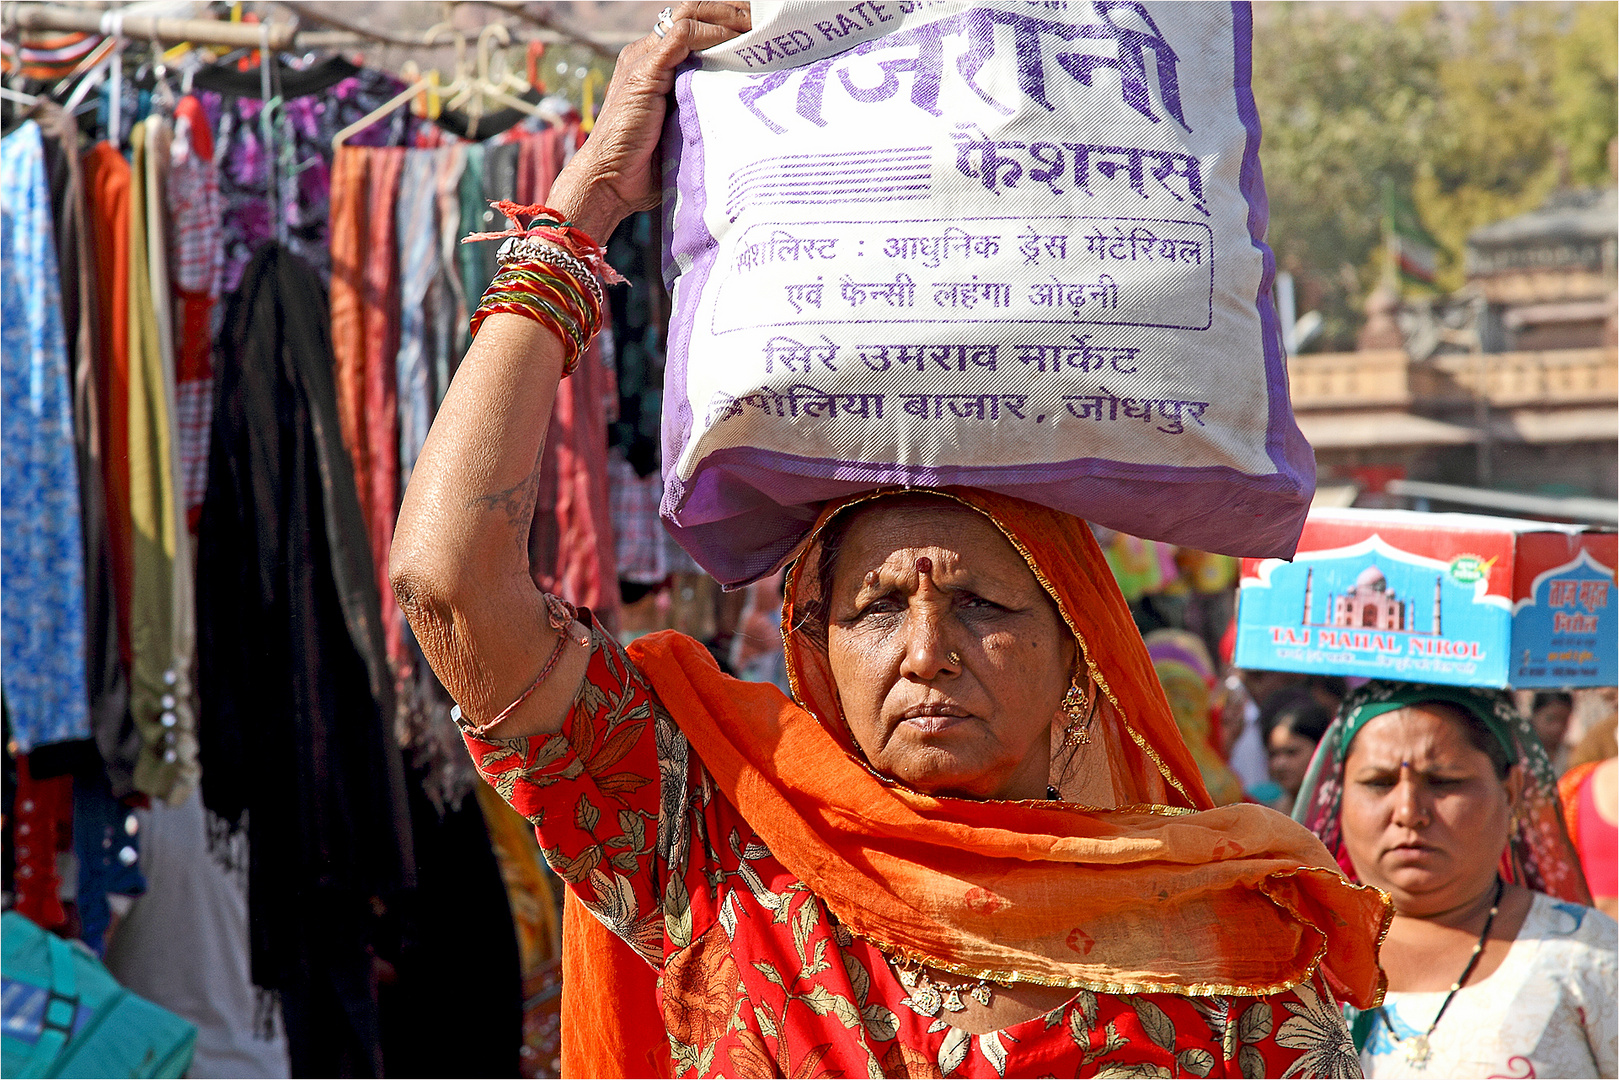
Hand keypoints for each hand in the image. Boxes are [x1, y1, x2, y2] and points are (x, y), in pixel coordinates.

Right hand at [549, 2, 750, 238]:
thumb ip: (700, 113)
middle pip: (694, 13)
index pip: (694, 28)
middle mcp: (645, 55)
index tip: (762, 35)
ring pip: (689, 15)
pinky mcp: (644, 72)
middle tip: (766, 23)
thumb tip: (740, 113)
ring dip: (727, 17)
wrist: (608, 182)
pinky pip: (683, 35)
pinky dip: (713, 34)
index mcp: (653, 66)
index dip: (728, 25)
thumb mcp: (681, 133)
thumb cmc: (644, 170)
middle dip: (732, 13)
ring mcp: (642, 60)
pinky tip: (737, 43)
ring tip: (758, 27)